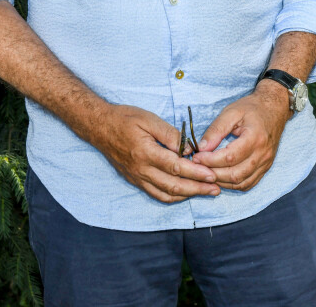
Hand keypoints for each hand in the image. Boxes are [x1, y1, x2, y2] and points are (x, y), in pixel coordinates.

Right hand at [94, 105, 220, 203]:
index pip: (176, 167)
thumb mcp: (148, 119)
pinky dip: (172, 197)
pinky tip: (184, 193)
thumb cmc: (124, 118)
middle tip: (215, 189)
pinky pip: (156, 194)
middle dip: (197, 189)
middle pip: (173, 186)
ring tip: (205, 192)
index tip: (212, 174)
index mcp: (145, 153)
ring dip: (187, 196)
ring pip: (165, 194)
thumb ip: (169, 134)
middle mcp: (141, 169)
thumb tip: (188, 149)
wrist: (99, 127)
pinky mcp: (134, 180)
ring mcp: (137, 177)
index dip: (196, 173)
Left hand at [192, 81, 290, 191]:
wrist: (274, 109)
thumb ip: (216, 129)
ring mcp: (266, 163)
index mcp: (255, 138)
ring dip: (222, 181)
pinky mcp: (265, 167)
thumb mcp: (231, 112)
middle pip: (235, 174)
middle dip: (213, 173)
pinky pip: (248, 183)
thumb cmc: (252, 108)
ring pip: (241, 183)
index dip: (210, 160)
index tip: (196, 157)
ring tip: (207, 172)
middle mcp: (262, 154)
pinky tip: (221, 177)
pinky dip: (233, 184)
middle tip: (198, 166)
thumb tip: (201, 148)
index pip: (229, 157)